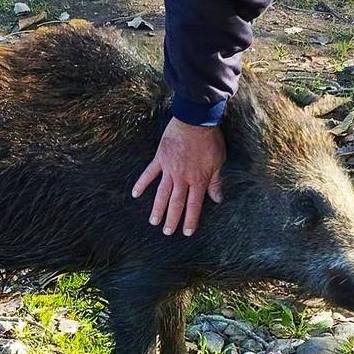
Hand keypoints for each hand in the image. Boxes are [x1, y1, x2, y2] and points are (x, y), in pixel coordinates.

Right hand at [132, 118, 224, 235]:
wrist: (196, 121)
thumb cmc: (210, 140)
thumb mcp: (218, 162)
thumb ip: (216, 182)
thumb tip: (217, 199)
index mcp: (198, 180)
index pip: (194, 205)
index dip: (190, 220)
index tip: (187, 232)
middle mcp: (182, 178)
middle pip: (176, 203)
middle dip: (172, 219)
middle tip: (167, 232)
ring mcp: (170, 169)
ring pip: (162, 193)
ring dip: (157, 208)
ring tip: (153, 221)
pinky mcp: (160, 158)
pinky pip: (149, 173)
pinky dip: (142, 183)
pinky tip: (135, 193)